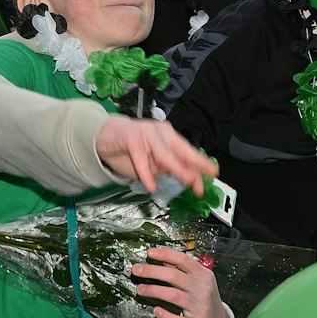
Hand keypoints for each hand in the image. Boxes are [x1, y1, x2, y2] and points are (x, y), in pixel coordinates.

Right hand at [93, 117, 218, 195]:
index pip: (188, 152)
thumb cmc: (131, 149)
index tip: (212, 175)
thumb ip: (169, 167)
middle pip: (181, 150)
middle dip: (194, 166)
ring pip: (164, 153)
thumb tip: (190, 178)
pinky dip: (146, 173)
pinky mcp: (130, 137)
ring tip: (186, 180)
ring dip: (176, 168)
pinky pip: (140, 158)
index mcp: (170, 136)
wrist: (104, 135)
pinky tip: (151, 186)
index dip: (200, 164)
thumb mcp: (153, 160)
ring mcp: (146, 132)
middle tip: (203, 179)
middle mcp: (161, 131)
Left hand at [131, 247, 231, 317]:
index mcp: (203, 275)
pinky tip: (155, 310)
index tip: (149, 252)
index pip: (184, 260)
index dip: (166, 255)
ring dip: (154, 291)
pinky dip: (166, 315)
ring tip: (140, 289)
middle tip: (136, 270)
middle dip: (152, 271)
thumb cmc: (203, 298)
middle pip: (175, 276)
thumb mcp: (197, 280)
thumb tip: (160, 253)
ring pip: (174, 296)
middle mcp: (203, 289)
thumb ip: (179, 268)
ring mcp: (201, 307)